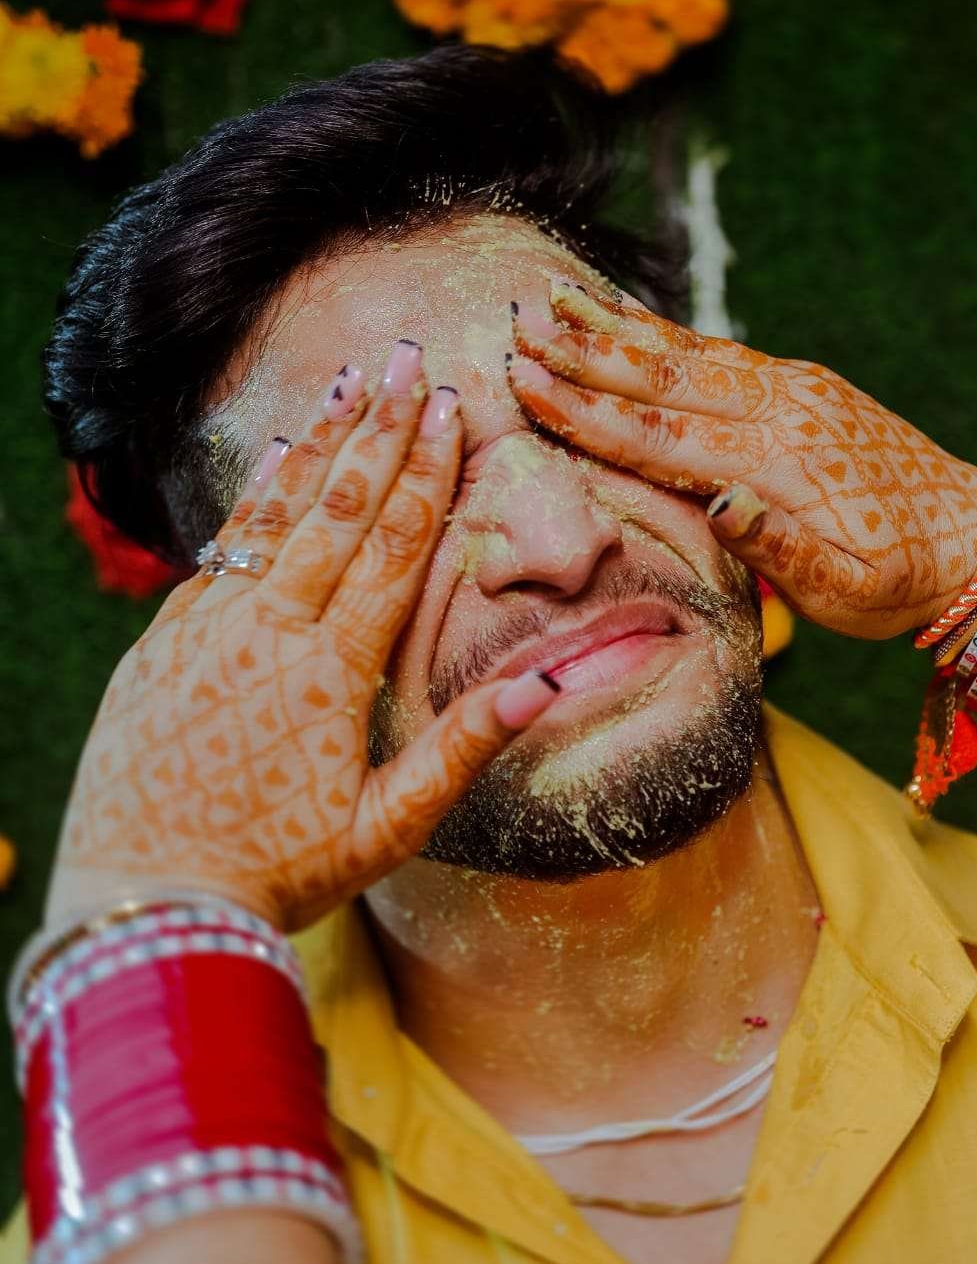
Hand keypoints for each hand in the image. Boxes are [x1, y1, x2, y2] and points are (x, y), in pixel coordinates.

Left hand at [47, 344, 559, 932]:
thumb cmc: (275, 876)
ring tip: (346, 383)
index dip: (426, 474)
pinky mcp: (161, 643)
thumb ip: (462, 749)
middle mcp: (268, 631)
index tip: (449, 408)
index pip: (392, 548)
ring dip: (316, 445)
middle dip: (378, 429)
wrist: (144, 906)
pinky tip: (277, 461)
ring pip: (274, 516)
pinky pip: (219, 551)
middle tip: (404, 358)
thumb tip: (544, 686)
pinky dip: (254, 500)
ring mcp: (207, 629)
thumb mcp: (386, 830)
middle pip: (336, 509)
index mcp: (331, 671)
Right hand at [508, 279, 976, 639]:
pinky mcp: (801, 387)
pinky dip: (666, 331)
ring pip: (689, 352)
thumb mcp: (851, 592)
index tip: (528, 384)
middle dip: (586, 351)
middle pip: (666, 377)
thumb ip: (785, 553)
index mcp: (780, 465)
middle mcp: (782, 412)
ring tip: (555, 298)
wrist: (976, 540)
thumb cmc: (904, 582)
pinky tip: (630, 317)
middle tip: (518, 322)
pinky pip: (720, 351)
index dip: (590, 411)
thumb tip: (721, 504)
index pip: (664, 435)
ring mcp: (793, 391)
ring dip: (616, 328)